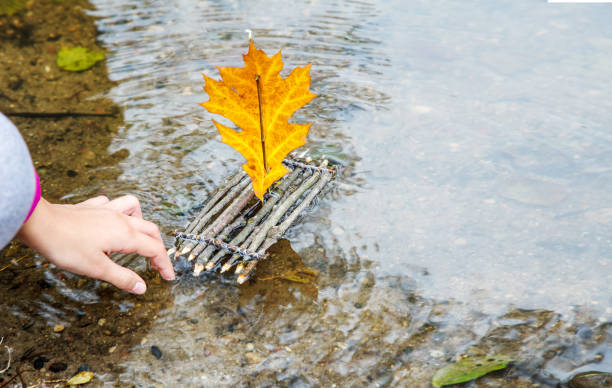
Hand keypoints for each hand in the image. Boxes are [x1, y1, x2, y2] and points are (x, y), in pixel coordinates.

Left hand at [17, 195, 174, 293]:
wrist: (39, 223)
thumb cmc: (66, 246)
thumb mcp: (96, 268)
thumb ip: (122, 277)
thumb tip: (142, 287)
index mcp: (125, 235)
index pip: (154, 249)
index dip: (164, 264)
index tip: (168, 277)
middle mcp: (121, 220)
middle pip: (150, 230)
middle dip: (158, 247)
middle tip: (157, 265)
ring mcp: (107, 210)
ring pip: (135, 210)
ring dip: (142, 223)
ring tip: (137, 237)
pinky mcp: (92, 207)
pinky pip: (113, 203)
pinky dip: (119, 211)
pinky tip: (112, 219)